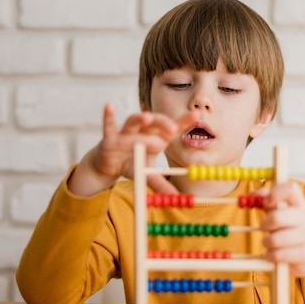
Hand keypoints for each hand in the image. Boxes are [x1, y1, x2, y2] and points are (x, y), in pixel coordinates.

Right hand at [70, 103, 197, 195]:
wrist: (109, 165)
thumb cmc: (131, 163)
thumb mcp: (146, 174)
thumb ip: (160, 184)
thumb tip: (176, 197)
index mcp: (155, 138)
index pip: (171, 128)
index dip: (183, 121)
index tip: (196, 114)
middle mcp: (142, 132)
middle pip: (154, 122)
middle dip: (163, 123)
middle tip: (172, 129)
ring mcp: (125, 133)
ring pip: (133, 122)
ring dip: (140, 120)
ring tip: (146, 118)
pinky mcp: (109, 138)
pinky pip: (108, 126)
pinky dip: (108, 116)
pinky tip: (109, 106)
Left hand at [256, 182, 304, 290]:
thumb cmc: (289, 230)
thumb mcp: (280, 212)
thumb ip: (266, 201)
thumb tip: (252, 195)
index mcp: (300, 203)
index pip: (291, 188)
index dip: (275, 193)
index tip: (266, 202)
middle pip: (278, 217)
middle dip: (265, 224)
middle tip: (263, 227)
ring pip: (276, 239)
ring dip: (267, 242)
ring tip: (269, 243)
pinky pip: (278, 255)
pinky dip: (271, 255)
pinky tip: (274, 254)